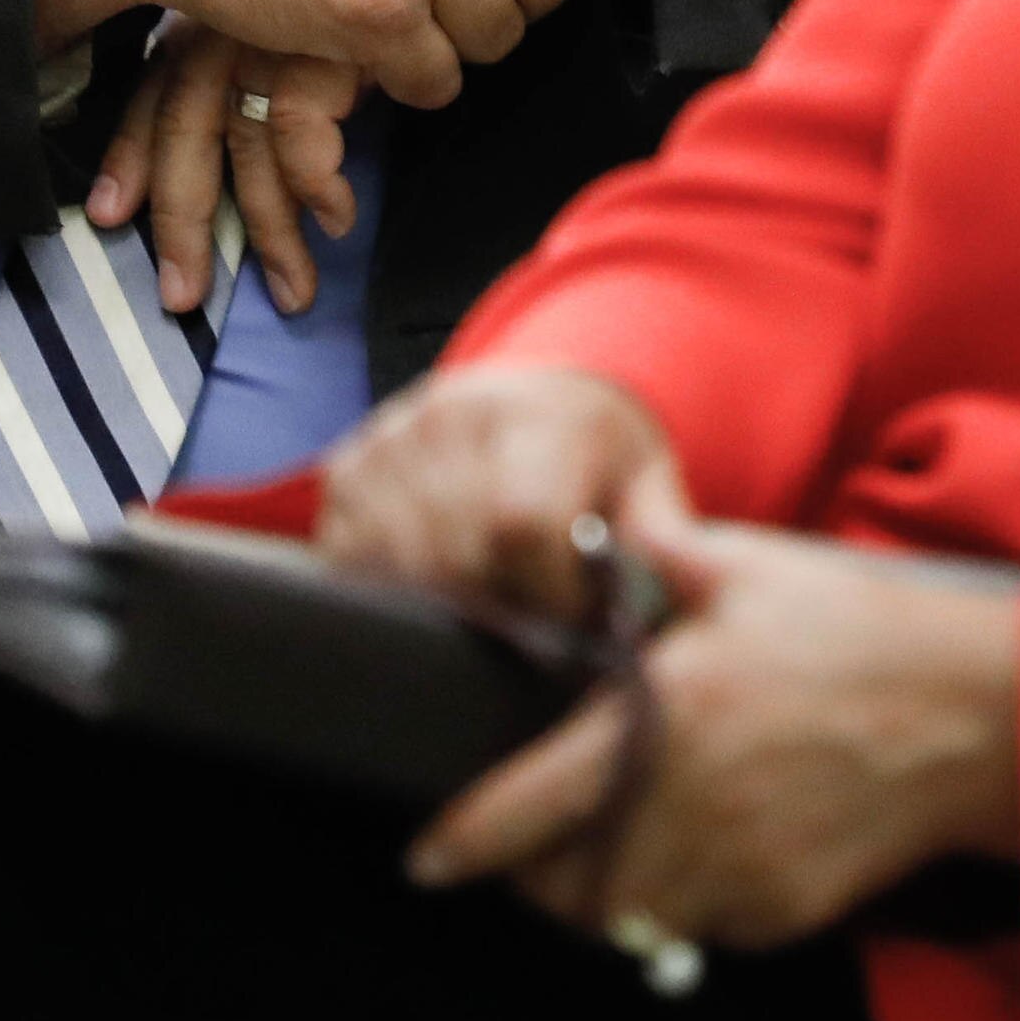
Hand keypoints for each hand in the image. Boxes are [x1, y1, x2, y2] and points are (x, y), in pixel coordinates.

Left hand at [86, 16, 362, 317]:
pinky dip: (319, 189)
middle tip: (184, 297)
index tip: (111, 212)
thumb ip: (285, 45)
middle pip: (186, 135)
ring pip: (247, 156)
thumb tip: (293, 117)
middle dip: (182, 224)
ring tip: (292, 293)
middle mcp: (229, 31)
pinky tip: (339, 218)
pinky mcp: (321, 49)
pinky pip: (302, 140)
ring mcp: (272, 40)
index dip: (132, 156)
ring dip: (270, 235)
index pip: (159, 94)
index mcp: (212, 18)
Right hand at [320, 364, 684, 620]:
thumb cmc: (601, 453)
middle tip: (533, 628)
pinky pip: (352, 553)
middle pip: (454, 549)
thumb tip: (671, 584)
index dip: (547, 591)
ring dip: (443, 604)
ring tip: (490, 607)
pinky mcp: (348, 467)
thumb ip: (662, 535)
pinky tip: (436, 594)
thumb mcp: (650, 482)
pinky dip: (390, 589)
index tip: (575, 622)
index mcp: (541, 413)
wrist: (541, 392)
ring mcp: (392, 438)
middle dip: (498, 607)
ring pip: (398, 558)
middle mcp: (454, 413)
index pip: (520, 519)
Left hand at [403, 482, 1019, 952]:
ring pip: (630, 918)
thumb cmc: (858, 627)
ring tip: (606, 846)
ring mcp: (742, 872)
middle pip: (567, 890)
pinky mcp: (786, 910)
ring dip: (602, 896)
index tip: (425, 858)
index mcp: (667, 721)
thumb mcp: (745, 567)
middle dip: (535, 877)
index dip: (465, 841)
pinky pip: (704, 926)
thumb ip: (651, 554)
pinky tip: (697, 847)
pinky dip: (682, 901)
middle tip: (531, 843)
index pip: (530, 807)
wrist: (981, 713)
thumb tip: (587, 533)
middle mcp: (692, 811)